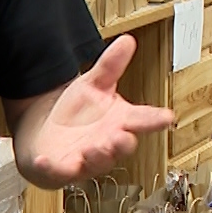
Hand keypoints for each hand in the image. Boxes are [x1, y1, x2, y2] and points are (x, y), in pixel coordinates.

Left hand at [22, 36, 175, 186]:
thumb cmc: (76, 114)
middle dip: (122, 143)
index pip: (141, 119)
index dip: (155, 119)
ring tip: (93, 147)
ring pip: (95, 163)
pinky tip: (43, 160)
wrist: (47, 136)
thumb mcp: (93, 84)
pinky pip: (58, 172)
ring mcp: (85, 159)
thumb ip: (110, 65)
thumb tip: (127, 40)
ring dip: (96, 157)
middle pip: (121, 147)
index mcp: (119, 121)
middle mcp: (106, 143)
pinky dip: (51, 168)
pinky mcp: (61, 169)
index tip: (168, 117)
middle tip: (122, 135)